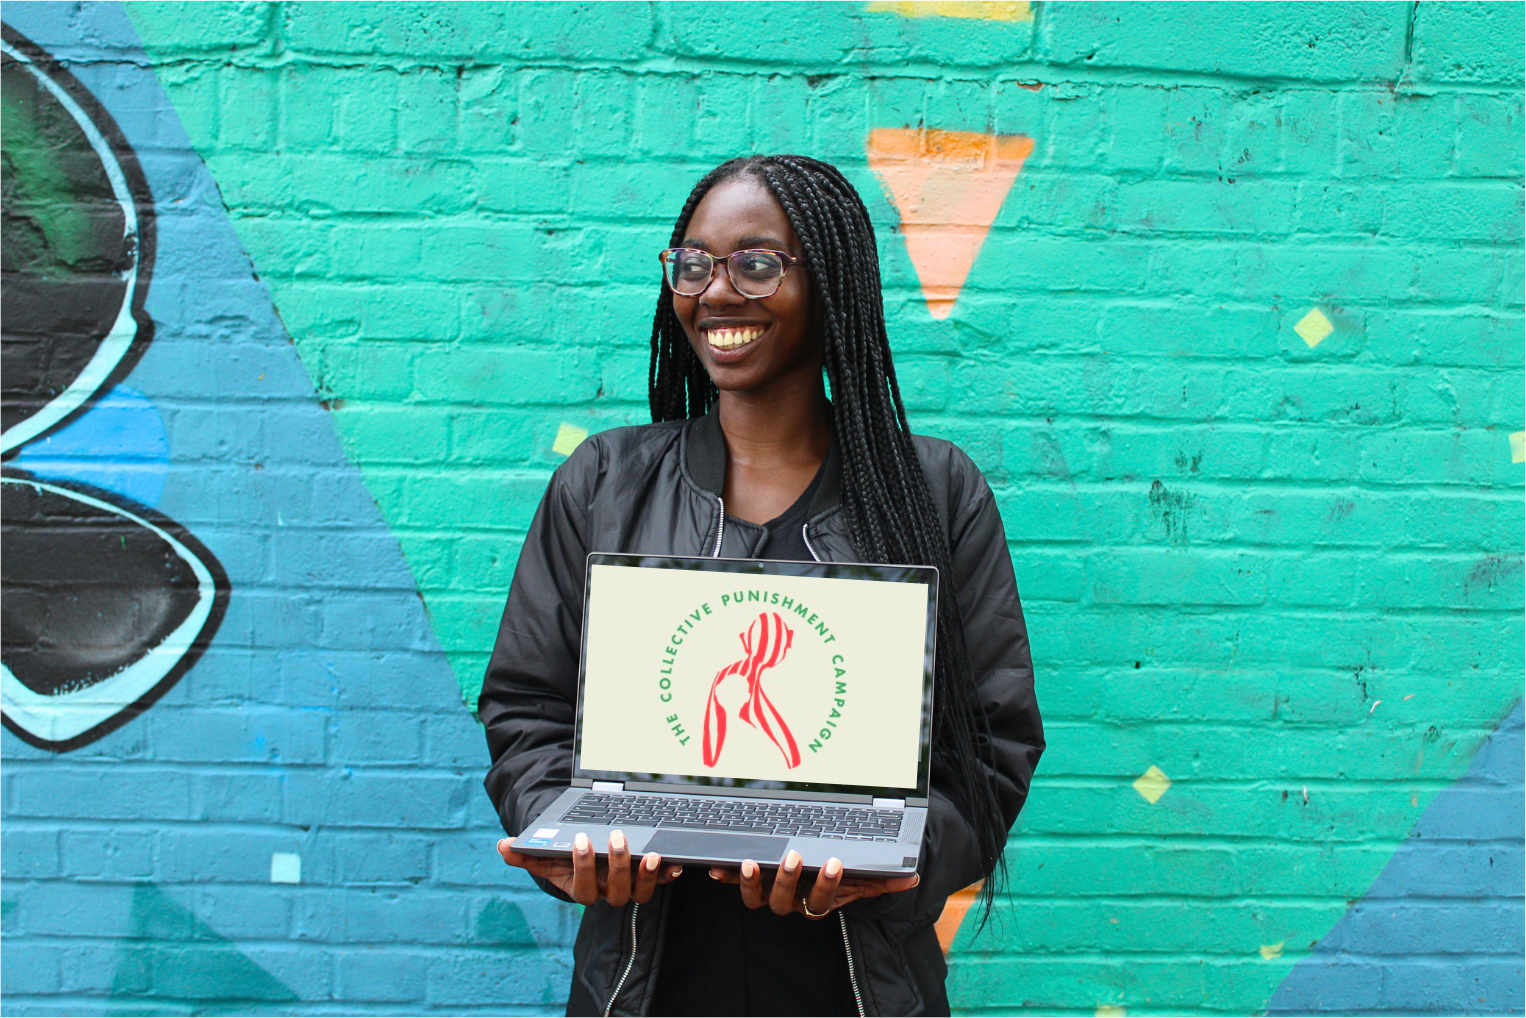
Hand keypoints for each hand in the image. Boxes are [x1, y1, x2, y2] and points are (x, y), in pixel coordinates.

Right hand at [497, 831, 681, 905]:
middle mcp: (607, 893)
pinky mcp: (647, 878)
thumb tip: (503, 848)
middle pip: (616, 892)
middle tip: (616, 837)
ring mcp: (629, 887)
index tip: (580, 840)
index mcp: (582, 889)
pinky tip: (674, 862)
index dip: (583, 868)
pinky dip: (667, 873)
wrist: (586, 855)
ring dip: (646, 875)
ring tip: (649, 854)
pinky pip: (659, 881)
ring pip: (640, 893)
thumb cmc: (564, 855)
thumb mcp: (545, 854)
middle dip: (616, 865)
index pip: (584, 889)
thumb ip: (525, 853)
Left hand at [708, 850, 919, 918]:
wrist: (823, 879)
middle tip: (794, 856)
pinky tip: (716, 868)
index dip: (827, 884)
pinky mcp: (755, 883)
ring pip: (758, 899)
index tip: (836, 863)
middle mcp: (794, 902)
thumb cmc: (843, 877)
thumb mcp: (864, 878)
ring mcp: (772, 894)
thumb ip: (885, 879)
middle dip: (789, 879)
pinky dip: (727, 877)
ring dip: (751, 883)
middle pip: (786, 901)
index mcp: (819, 901)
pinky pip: (739, 884)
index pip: (823, 899)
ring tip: (751, 863)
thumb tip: (911, 877)